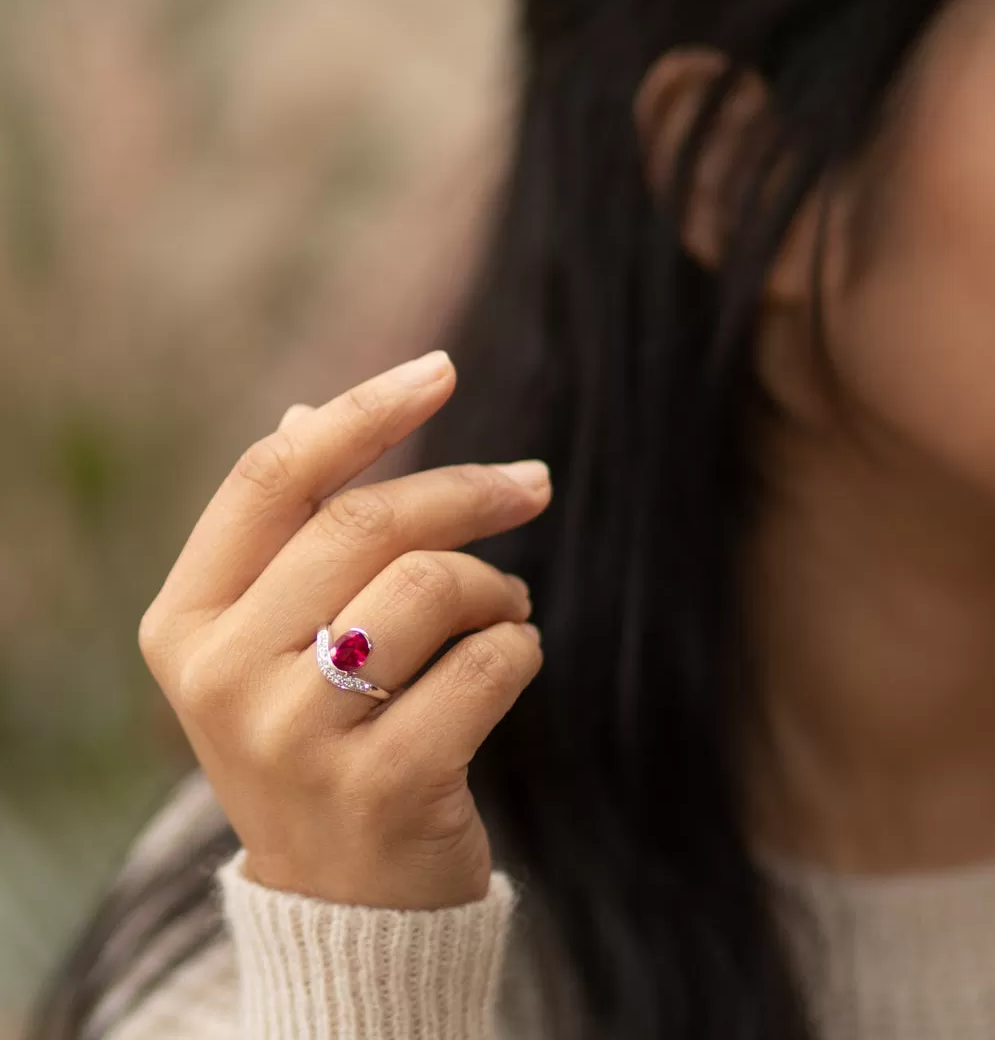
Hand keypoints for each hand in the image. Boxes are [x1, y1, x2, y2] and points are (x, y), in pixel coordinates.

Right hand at [138, 351, 551, 909]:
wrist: (344, 899)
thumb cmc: (322, 738)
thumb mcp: (276, 642)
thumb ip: (288, 533)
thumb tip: (308, 411)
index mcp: (185, 624)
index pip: (270, 479)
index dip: (362, 413)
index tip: (441, 370)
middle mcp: (223, 677)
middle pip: (366, 523)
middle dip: (470, 491)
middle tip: (533, 482)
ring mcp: (296, 739)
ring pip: (432, 587)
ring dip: (498, 586)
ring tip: (510, 609)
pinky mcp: (383, 787)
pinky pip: (489, 664)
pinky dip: (520, 647)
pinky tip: (510, 663)